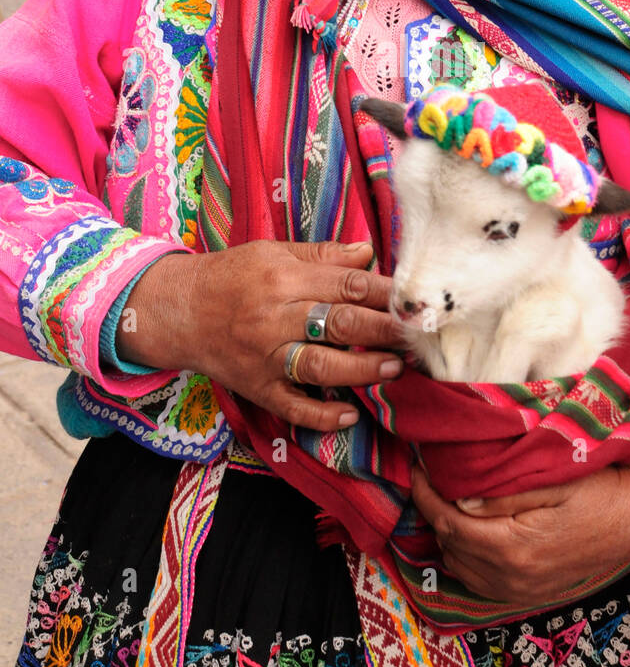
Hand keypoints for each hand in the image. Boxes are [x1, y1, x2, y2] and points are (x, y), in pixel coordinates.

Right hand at [121, 240, 402, 431]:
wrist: (177, 310)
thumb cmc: (231, 276)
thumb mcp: (273, 253)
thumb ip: (323, 256)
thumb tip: (368, 252)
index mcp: (284, 279)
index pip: (346, 285)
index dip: (384, 294)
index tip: (414, 301)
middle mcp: (276, 318)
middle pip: (339, 324)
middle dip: (383, 331)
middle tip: (415, 337)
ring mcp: (266, 357)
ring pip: (320, 366)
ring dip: (361, 369)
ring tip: (394, 369)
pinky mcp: (257, 387)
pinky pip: (291, 406)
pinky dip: (320, 414)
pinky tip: (349, 414)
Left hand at [411, 452, 629, 603]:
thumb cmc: (600, 488)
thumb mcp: (551, 480)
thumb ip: (503, 492)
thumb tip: (459, 497)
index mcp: (514, 547)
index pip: (449, 522)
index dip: (427, 494)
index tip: (418, 466)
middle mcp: (513, 577)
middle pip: (450, 546)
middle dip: (433, 510)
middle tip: (430, 476)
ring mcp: (522, 590)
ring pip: (461, 567)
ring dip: (448, 534)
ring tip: (449, 498)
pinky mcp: (532, 593)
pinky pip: (481, 581)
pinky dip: (466, 556)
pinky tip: (472, 530)